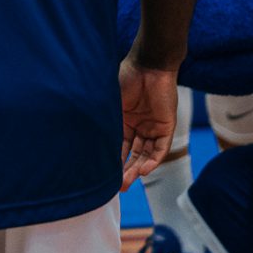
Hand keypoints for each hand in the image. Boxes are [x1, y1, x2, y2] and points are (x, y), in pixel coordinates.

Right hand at [118, 57, 179, 188]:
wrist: (148, 65)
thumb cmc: (125, 78)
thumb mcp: (110, 104)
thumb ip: (106, 121)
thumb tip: (86, 140)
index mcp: (124, 120)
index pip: (120, 146)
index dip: (114, 161)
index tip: (105, 176)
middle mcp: (139, 125)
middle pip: (133, 154)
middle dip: (126, 171)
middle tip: (119, 187)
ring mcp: (153, 126)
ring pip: (146, 154)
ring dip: (138, 168)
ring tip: (128, 182)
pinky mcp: (166, 126)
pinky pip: (160, 147)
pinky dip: (153, 160)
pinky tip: (144, 170)